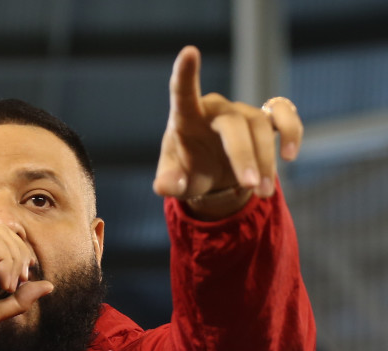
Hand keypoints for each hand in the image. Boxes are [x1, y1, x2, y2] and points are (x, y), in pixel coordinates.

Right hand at [0, 225, 53, 350]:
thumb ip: (19, 299)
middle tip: (20, 283)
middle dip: (22, 257)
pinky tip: (2, 282)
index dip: (22, 252)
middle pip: (6, 233)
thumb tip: (48, 285)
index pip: (6, 238)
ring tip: (10, 285)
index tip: (25, 278)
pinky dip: (3, 259)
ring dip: (14, 259)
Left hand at [153, 46, 303, 217]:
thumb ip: (169, 183)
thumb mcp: (174, 182)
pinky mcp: (263, 120)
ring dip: (265, 160)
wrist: (210, 176)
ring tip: (263, 192)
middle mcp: (215, 109)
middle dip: (244, 156)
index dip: (185, 74)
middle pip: (234, 125)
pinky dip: (291, 131)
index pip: (183, 92)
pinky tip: (289, 155)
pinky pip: (283, 115)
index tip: (189, 53)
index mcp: (186, 118)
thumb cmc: (186, 172)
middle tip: (249, 185)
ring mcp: (241, 112)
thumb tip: (165, 187)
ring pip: (260, 127)